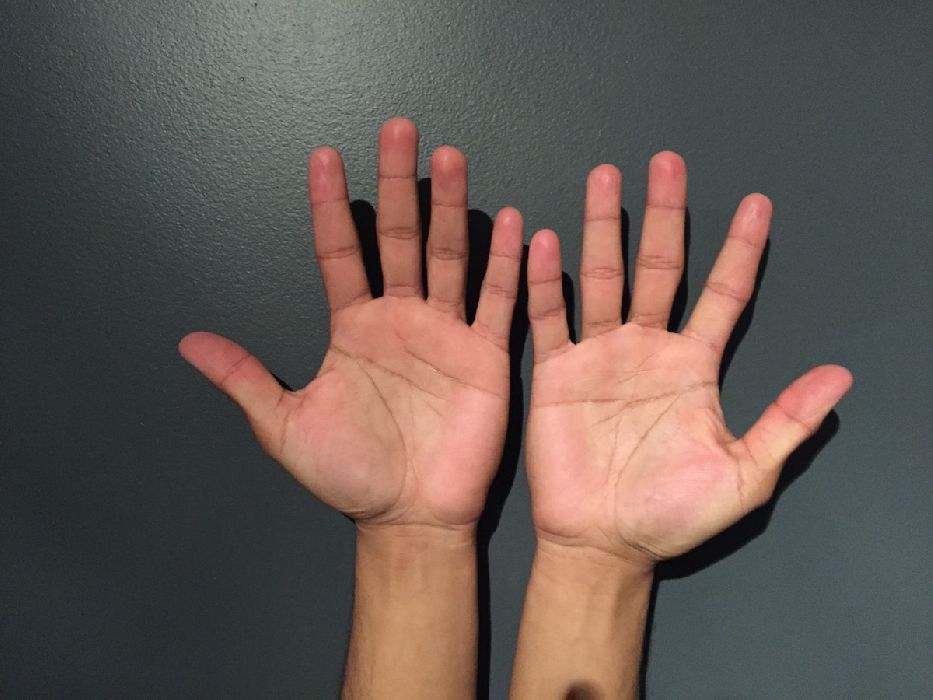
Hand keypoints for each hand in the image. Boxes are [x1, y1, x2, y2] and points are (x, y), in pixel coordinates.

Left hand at [179, 118, 522, 529]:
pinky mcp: (484, 356)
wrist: (408, 517)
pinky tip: (514, 225)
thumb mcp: (285, 426)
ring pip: (449, 257)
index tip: (323, 158)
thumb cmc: (349, 474)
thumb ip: (245, 379)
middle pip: (400, 239)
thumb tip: (188, 340)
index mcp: (353, 328)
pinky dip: (507, 267)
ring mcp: (445, 333)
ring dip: (451, 208)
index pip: (340, 254)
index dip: (331, 207)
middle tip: (399, 129)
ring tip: (452, 159)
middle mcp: (400, 318)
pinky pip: (496, 304)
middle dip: (400, 184)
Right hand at [525, 154, 851, 566]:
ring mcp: (599, 355)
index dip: (741, 250)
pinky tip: (544, 239)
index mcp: (694, 367)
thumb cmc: (672, 516)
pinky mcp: (556, 373)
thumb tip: (840, 376)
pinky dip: (546, 282)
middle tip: (668, 163)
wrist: (604, 543)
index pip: (723, 294)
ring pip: (603, 277)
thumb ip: (786, 422)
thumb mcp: (744, 474)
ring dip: (604, 228)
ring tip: (606, 178)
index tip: (758, 204)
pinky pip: (551, 318)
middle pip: (660, 267)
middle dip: (666, 215)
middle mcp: (648, 348)